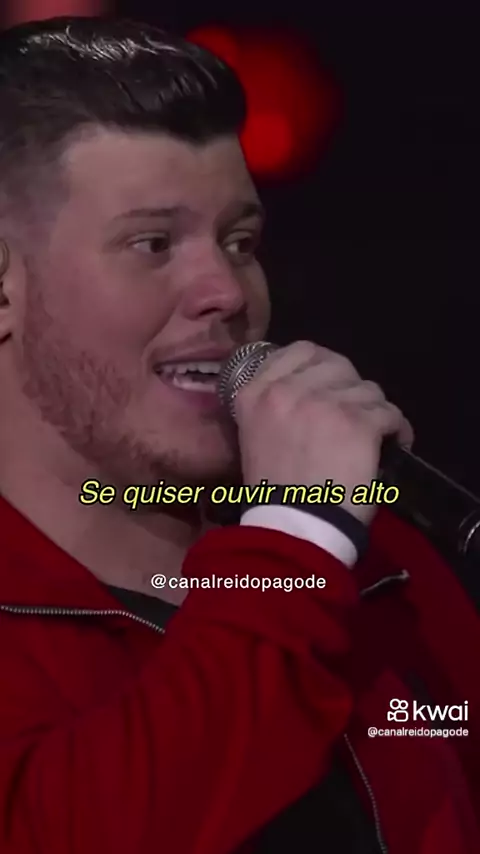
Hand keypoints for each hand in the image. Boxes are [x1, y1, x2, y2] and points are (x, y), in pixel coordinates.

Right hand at [234, 341, 412, 524]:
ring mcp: (325, 404)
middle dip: (350, 388)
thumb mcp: (253, 435)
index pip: (300, 350)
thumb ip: (273, 403)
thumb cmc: (273, 490)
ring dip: (373, 411)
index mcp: (256, 392)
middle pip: (338, 365)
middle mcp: (289, 390)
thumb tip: (307, 388)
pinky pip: (389, 413)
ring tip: (373, 436)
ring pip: (367, 389)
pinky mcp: (358, 423)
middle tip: (354, 414)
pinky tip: (394, 444)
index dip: (322, 364)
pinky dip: (397, 430)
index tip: (331, 384)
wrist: (294, 526)